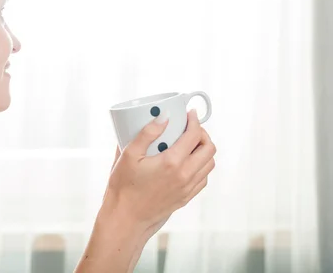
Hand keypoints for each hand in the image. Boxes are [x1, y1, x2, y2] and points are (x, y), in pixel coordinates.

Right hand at [102, 109, 215, 236]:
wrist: (125, 218)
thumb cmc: (123, 187)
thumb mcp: (129, 155)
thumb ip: (147, 133)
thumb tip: (163, 117)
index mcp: (172, 162)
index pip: (194, 135)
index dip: (195, 121)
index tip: (190, 114)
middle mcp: (185, 175)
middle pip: (209, 148)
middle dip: (203, 134)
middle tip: (190, 128)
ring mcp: (187, 188)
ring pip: (209, 164)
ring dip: (203, 150)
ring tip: (190, 143)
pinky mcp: (186, 198)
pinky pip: (203, 178)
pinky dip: (201, 166)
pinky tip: (187, 162)